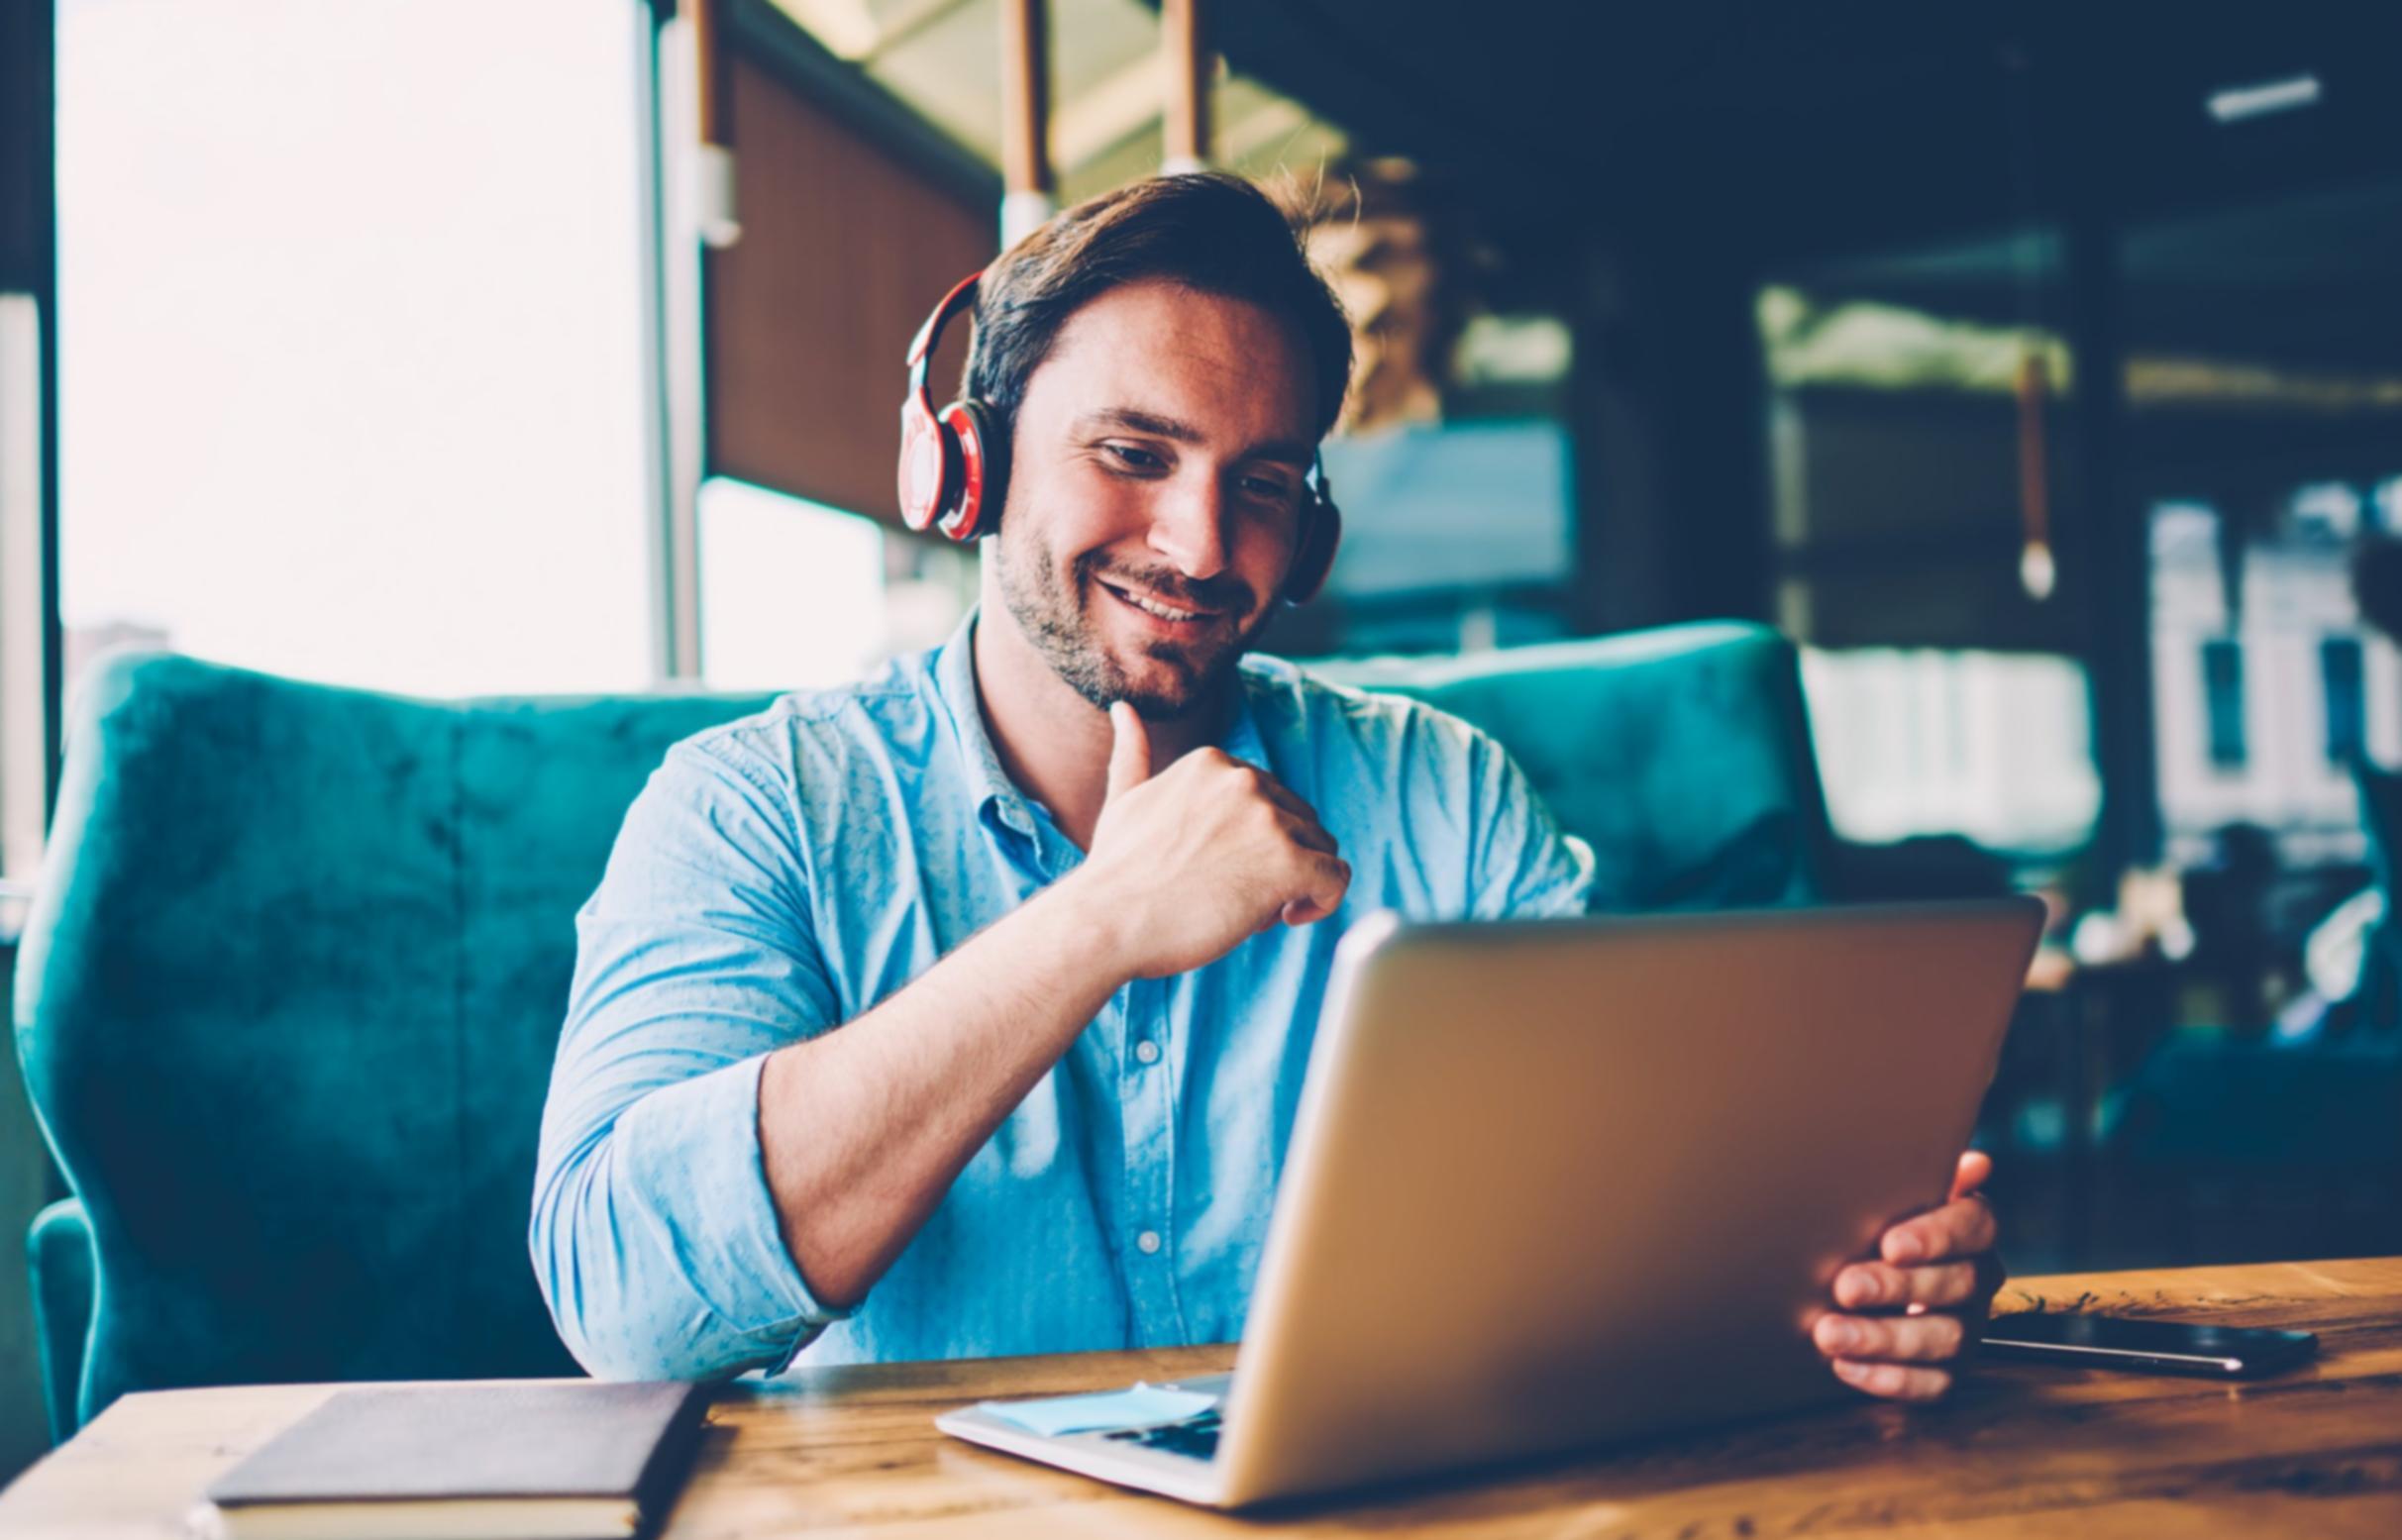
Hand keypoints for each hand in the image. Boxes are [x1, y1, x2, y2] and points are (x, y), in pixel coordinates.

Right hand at [1066, 701, 1350, 978]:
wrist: (1107, 921)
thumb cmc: (1114, 872)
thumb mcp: (1123, 799)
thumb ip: (1132, 754)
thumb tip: (1122, 708)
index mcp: (1213, 762)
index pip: (1269, 799)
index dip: (1255, 841)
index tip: (1224, 870)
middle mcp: (1245, 780)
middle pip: (1299, 822)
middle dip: (1278, 861)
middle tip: (1236, 895)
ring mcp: (1268, 819)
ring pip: (1321, 850)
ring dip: (1297, 884)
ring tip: (1252, 909)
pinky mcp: (1287, 862)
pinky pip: (1335, 879)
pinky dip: (1323, 902)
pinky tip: (1286, 916)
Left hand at [1813, 1150, 2002, 1401]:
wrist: (1870, 1283)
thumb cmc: (1880, 1226)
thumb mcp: (1895, 1197)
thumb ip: (1920, 1180)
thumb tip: (1975, 1165)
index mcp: (1973, 1231)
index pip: (1974, 1227)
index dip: (1936, 1236)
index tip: (1890, 1243)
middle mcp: (1979, 1280)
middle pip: (1957, 1284)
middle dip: (1897, 1287)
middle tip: (1845, 1286)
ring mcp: (1968, 1329)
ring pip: (1943, 1338)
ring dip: (1883, 1338)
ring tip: (1829, 1333)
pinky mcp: (1948, 1373)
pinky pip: (1932, 1386)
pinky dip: (1888, 1379)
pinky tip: (1845, 1367)